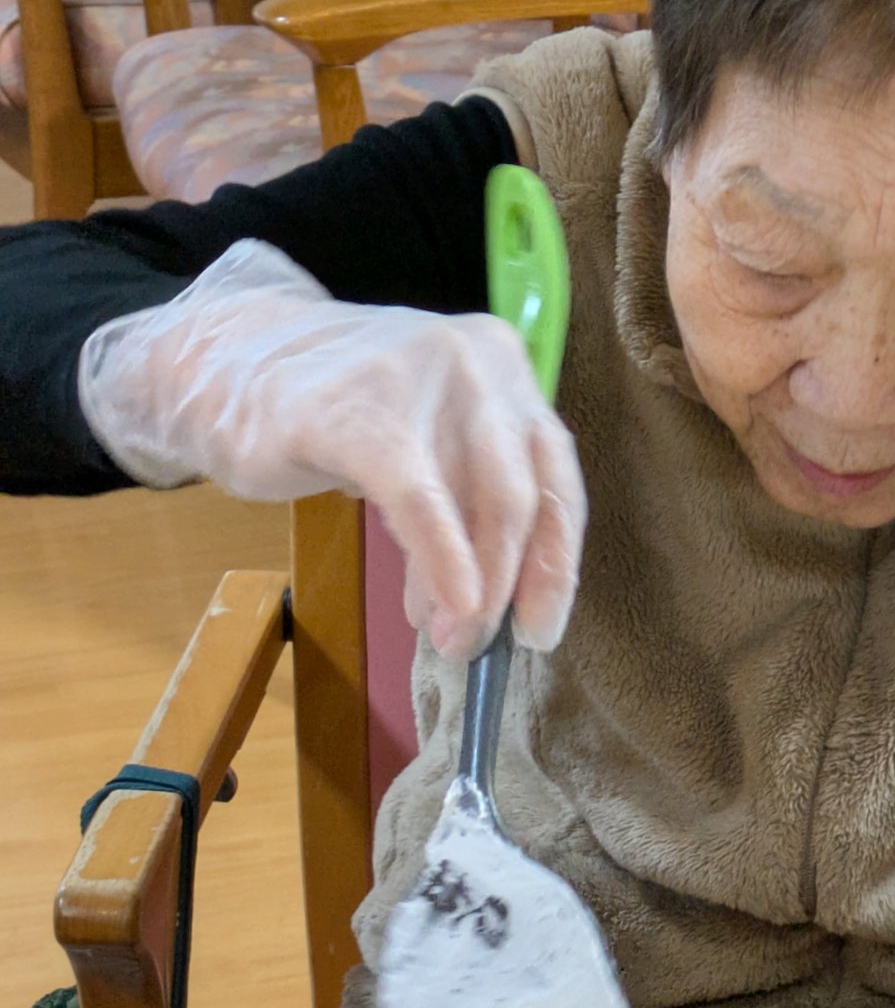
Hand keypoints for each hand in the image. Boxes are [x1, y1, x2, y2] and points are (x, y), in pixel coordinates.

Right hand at [77, 240, 585, 657]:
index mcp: (505, 366)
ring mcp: (422, 378)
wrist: (226, 365)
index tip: (539, 629)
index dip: (555, 563)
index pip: (555, 477)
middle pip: (524, 497)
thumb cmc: (337, 413)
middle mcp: (479, 362)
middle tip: (480, 646)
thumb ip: (466, 506)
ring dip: (472, 588)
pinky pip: (419, 499)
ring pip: (481, 502)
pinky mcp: (357, 411)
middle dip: (511, 586)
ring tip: (446, 636)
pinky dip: (442, 559)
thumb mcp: (425, 448)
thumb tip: (492, 604)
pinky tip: (445, 606)